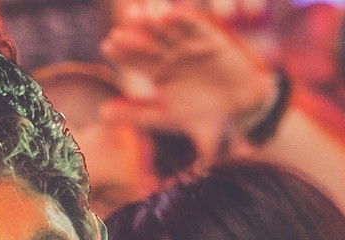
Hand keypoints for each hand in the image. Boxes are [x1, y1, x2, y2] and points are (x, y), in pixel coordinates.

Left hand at [101, 6, 275, 156]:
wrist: (241, 110)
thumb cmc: (204, 117)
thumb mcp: (169, 117)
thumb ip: (137, 115)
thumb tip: (102, 115)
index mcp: (157, 72)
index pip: (134, 59)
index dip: (121, 52)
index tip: (107, 45)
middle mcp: (170, 54)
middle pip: (146, 42)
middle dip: (133, 36)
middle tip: (119, 30)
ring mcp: (188, 44)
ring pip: (166, 30)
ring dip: (152, 22)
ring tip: (137, 17)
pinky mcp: (209, 38)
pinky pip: (194, 26)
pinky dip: (182, 20)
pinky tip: (167, 16)